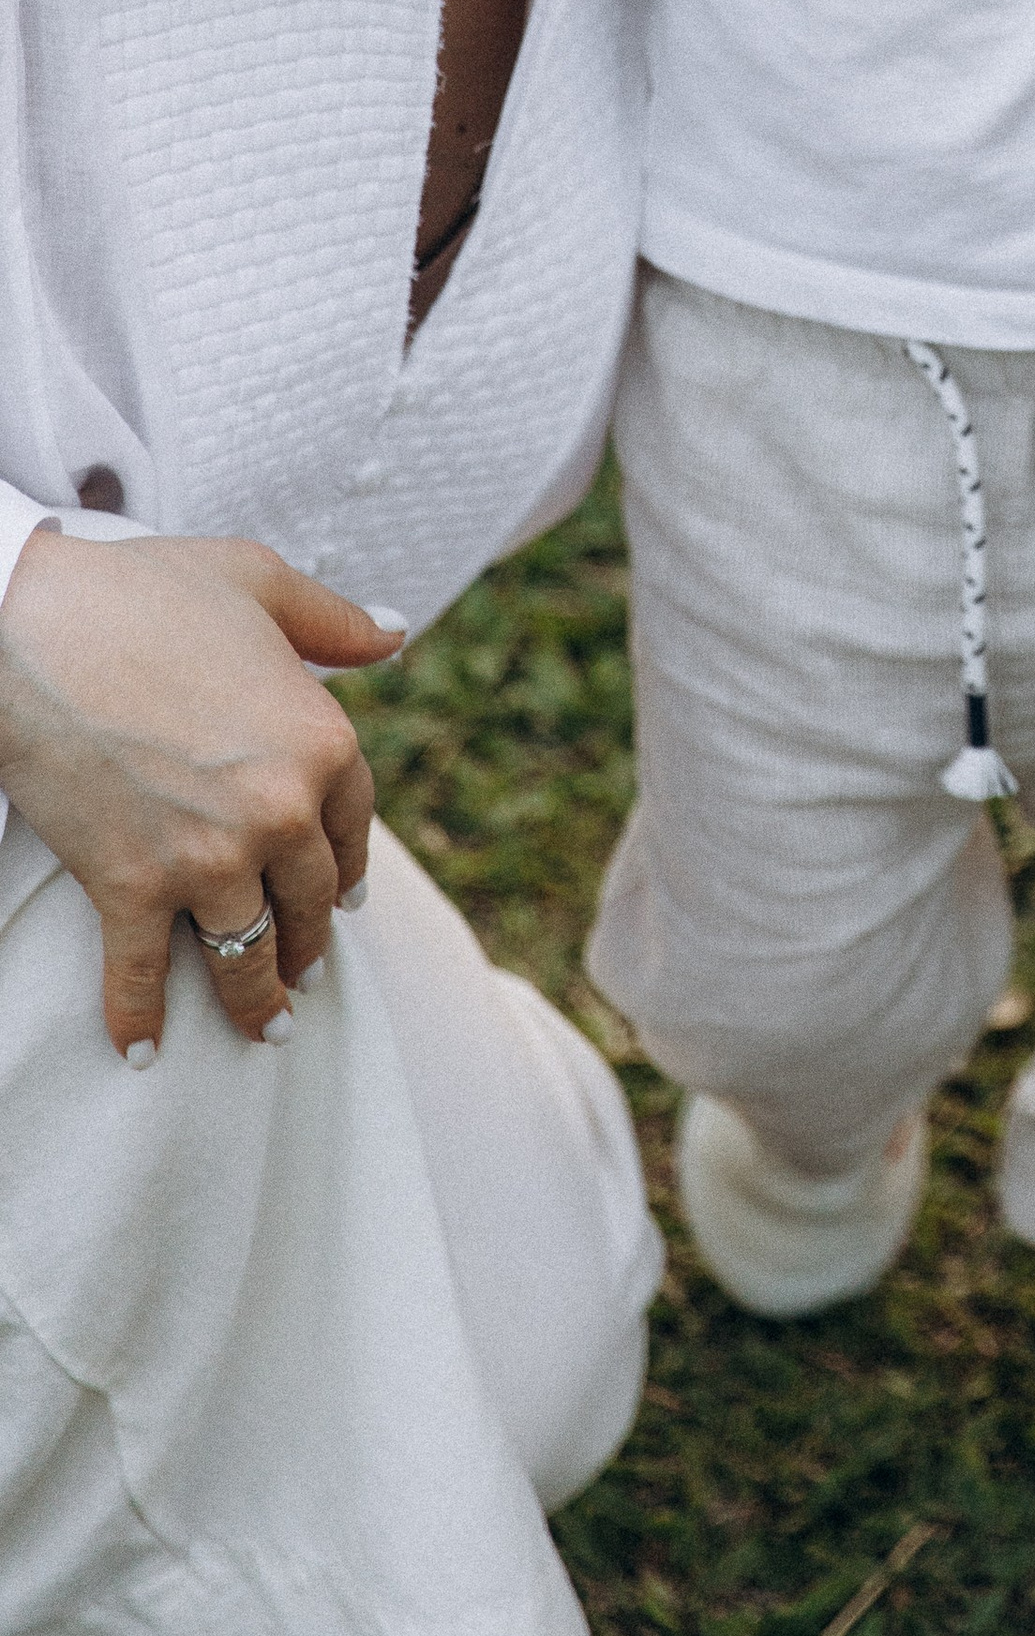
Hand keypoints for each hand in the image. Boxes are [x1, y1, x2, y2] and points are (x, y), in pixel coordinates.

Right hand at [0, 529, 403, 1057]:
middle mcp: (281, 811)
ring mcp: (209, 858)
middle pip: (309, 899)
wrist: (36, 627)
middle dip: (309, 942)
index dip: (348, 868)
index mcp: (324, 741)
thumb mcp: (261, 581)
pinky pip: (143, 975)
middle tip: (305, 973)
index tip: (343, 899)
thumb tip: (398, 635)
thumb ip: (334, 619)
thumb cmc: (145, 591)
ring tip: (264, 1028)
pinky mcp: (132, 887)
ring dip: (256, 999)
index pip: (354, 827)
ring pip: (249, 951)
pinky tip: (142, 1053)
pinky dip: (140, 1021)